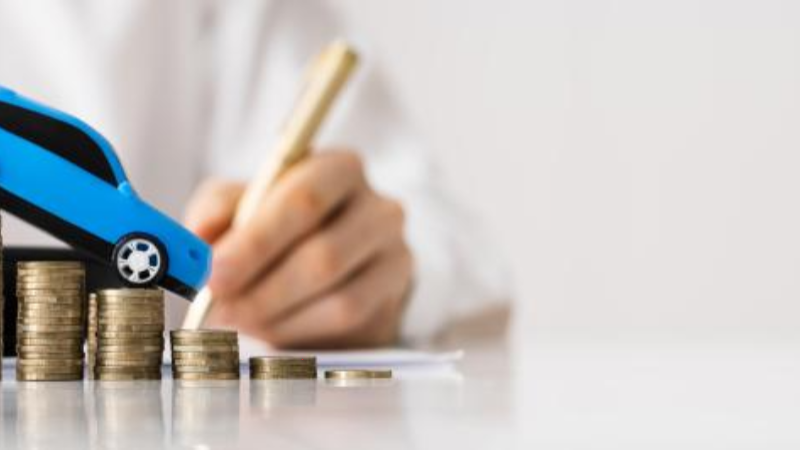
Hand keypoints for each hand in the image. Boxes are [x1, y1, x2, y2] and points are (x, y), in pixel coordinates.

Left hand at [184, 151, 412, 347]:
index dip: (257, 240)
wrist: (331, 262)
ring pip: (339, 298)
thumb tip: (196, 238)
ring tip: (238, 319)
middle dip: (262, 288)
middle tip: (218, 308)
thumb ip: (217, 211)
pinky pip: (350, 325)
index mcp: (340, 169)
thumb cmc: (280, 225)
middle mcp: (379, 208)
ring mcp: (396, 256)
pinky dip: (300, 332)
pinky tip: (271, 329)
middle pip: (324, 254)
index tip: (214, 271)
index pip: (304, 198)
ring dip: (278, 316)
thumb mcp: (242, 203)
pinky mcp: (396, 299)